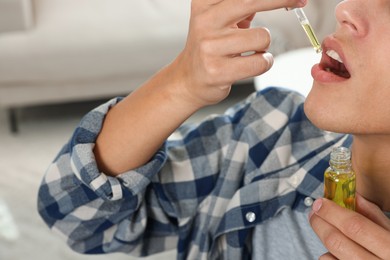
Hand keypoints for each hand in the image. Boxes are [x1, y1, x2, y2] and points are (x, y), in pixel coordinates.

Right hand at [168, 0, 307, 106]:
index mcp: (205, 3)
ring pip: (263, 37)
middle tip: (300, 1)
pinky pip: (260, 62)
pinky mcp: (217, 70)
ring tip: (250, 52)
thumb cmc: (212, 46)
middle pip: (253, 0)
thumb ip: (244, 4)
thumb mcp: (221, 19)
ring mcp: (210, 46)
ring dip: (265, 47)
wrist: (188, 79)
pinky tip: (250, 64)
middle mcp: (205, 20)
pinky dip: (263, 63)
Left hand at [309, 194, 389, 258]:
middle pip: (337, 242)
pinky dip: (329, 256)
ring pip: (329, 256)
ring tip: (329, 231)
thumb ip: (375, 217)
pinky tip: (337, 251)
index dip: (333, 212)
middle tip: (314, 213)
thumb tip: (354, 197)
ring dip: (325, 240)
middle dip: (320, 223)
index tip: (321, 203)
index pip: (355, 227)